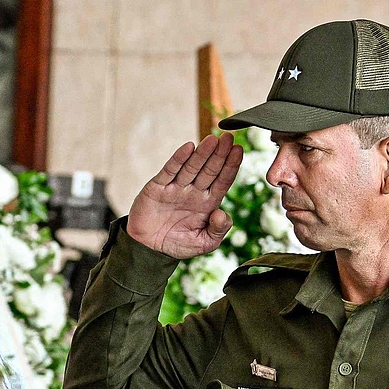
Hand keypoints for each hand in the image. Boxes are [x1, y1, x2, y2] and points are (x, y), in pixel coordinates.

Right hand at [126, 135, 241, 258]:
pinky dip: (178, 159)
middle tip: (229, 138)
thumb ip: (218, 231)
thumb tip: (223, 213)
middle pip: (209, 170)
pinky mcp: (158, 187)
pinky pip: (169, 171)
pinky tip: (189, 147)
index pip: (222, 181)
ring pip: (192, 167)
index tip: (239, 151)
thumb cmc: (177, 245)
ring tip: (213, 139)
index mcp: (207, 203)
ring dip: (202, 153)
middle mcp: (193, 192)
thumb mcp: (204, 244)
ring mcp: (176, 188)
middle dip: (219, 154)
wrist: (148, 249)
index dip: (231, 166)